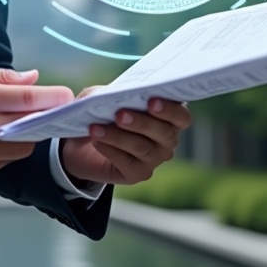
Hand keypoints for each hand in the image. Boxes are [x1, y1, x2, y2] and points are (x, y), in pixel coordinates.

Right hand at [0, 63, 73, 180]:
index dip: (52, 98)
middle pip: (30, 127)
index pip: (29, 99)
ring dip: (22, 135)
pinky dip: (4, 150)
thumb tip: (32, 78)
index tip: (65, 96)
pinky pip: (2, 162)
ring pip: (21, 149)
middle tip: (39, 109)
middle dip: (39, 117)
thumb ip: (2, 76)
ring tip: (8, 122)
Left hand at [59, 96, 191, 186]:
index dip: (170, 110)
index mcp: (167, 116)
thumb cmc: (102, 111)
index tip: (151, 101)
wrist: (85, 141)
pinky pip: (128, 163)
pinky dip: (111, 150)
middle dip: (141, 122)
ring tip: (96, 128)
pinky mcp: (138, 173)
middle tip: (120, 115)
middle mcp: (166, 139)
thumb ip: (107, 93)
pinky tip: (97, 141)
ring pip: (142, 147)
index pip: (181, 116)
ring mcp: (154, 158)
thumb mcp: (102, 96)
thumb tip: (107, 96)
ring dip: (118, 136)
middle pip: (164, 133)